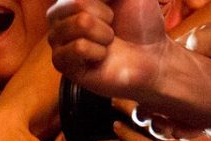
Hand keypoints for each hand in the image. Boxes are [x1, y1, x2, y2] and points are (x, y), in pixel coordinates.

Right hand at [47, 0, 172, 100]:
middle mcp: (60, 17)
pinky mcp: (62, 64)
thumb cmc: (141, 22)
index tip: (114, 9)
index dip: (104, 0)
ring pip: (79, 24)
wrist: (152, 55)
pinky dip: (98, 51)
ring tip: (108, 42)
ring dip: (104, 33)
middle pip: (76, 2)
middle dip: (105, 14)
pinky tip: (101, 57)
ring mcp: (58, 41)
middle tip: (111, 27)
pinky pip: (78, 47)